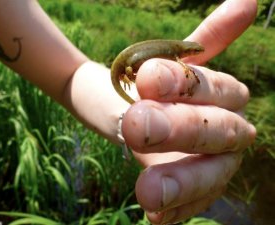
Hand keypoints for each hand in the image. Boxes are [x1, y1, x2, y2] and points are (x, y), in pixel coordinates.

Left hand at [121, 0, 256, 223]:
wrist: (122, 109)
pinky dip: (175, 211)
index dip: (185, 83)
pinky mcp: (189, 193)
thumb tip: (247, 2)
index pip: (214, 89)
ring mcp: (210, 166)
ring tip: (148, 191)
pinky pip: (188, 207)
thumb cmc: (145, 84)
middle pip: (216, 133)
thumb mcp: (168, 59)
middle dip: (180, 129)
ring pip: (208, 178)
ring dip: (180, 183)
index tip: (147, 76)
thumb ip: (208, 38)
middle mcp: (225, 131)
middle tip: (138, 123)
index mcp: (222, 96)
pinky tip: (156, 217)